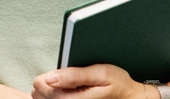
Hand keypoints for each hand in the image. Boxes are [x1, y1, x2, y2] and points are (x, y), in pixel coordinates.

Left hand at [31, 65, 151, 98]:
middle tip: (68, 79)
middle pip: (40, 93)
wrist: (129, 98)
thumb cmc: (117, 85)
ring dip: (53, 89)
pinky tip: (70, 91)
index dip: (48, 75)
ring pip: (45, 98)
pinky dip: (58, 94)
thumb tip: (50, 77)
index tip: (60, 72)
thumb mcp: (100, 73)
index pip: (40, 85)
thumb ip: (74, 75)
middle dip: (50, 82)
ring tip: (71, 86)